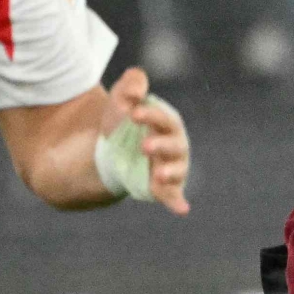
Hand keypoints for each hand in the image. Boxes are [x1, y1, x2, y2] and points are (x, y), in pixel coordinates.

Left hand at [108, 65, 190, 213]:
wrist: (111, 150)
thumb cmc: (123, 121)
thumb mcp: (122, 98)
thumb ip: (131, 85)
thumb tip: (139, 90)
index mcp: (166, 122)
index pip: (163, 118)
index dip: (150, 116)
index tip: (133, 114)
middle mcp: (174, 145)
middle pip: (174, 145)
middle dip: (161, 145)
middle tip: (144, 146)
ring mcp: (171, 167)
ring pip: (176, 170)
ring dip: (169, 173)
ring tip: (158, 175)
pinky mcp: (165, 187)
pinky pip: (173, 195)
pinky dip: (178, 202)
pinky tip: (182, 209)